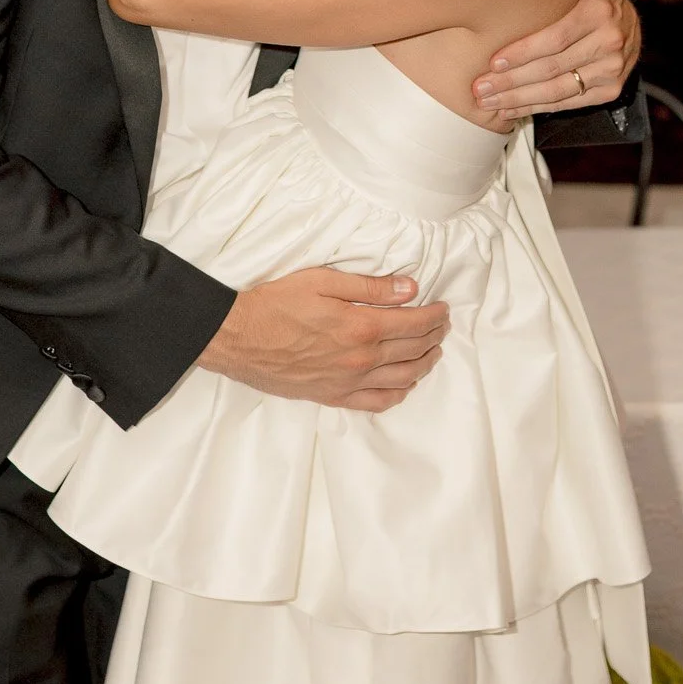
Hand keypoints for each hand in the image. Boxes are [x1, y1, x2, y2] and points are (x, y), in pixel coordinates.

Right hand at [198, 267, 449, 412]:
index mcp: (361, 327)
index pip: (414, 323)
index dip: (434, 315)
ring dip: (424, 364)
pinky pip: (377, 402)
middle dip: (434, 336)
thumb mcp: (322, 281)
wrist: (238, 338)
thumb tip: (410, 289)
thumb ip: (370, 287)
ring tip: (432, 352)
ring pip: (402, 379)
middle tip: (442, 326)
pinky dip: (398, 393)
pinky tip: (405, 384)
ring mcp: (348, 382)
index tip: (443, 307)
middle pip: (413, 350)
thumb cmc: (276, 304)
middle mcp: (361, 359)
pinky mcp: (333, 397)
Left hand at [472, 0, 640, 126]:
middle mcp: (610, 43)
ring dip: (519, 99)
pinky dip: (536, 107)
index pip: (556, 37)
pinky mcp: (609, 91)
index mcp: (601, 12)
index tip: (493, 62)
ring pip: (557, 90)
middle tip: (479, 88)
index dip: (523, 52)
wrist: (628, 26)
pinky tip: (510, 109)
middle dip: (512, 80)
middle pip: (552, 68)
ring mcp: (611, 70)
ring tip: (487, 101)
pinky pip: (568, 103)